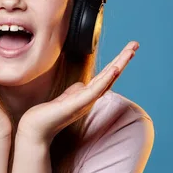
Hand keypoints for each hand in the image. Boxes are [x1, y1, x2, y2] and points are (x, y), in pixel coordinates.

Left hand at [17, 41, 138, 145]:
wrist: (37, 128)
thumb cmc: (50, 113)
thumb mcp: (66, 97)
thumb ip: (76, 90)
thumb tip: (82, 84)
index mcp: (88, 94)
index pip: (107, 75)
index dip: (118, 62)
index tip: (128, 49)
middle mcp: (91, 98)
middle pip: (111, 75)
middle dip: (123, 59)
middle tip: (135, 44)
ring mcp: (86, 101)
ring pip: (107, 80)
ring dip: (119, 65)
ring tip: (130, 52)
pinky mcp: (78, 104)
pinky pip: (95, 90)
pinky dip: (106, 80)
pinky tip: (115, 70)